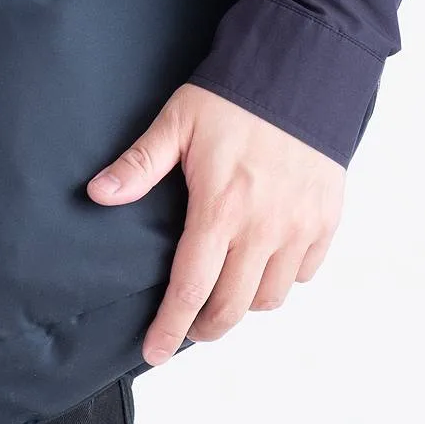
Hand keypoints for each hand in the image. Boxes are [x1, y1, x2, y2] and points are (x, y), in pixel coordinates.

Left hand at [87, 82, 345, 365]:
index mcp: (221, 208)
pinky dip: (281, 280)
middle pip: (232, 307)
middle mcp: (264, 228)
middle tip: (187, 327)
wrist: (302, 72)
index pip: (191, 288)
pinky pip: (303, 273)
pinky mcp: (326, 220)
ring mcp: (300, 228)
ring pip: (270, 297)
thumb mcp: (177, 122)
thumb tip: (98, 193)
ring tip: (222, 292)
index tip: (153, 351)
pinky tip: (261, 265)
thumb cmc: (234, 97)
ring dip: (242, 304)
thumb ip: (139, 165)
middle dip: (205, 327)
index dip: (170, 326)